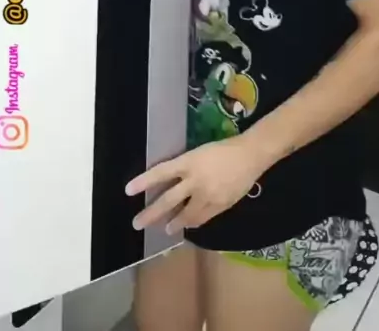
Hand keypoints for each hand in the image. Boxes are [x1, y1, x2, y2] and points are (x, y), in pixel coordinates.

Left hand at [125, 136, 261, 233]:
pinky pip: (202, 219)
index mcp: (189, 162)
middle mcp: (195, 180)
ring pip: (185, 215)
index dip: (144, 182)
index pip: (161, 172)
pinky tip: (188, 226)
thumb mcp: (199, 154)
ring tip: (166, 229)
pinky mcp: (219, 206)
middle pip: (168, 200)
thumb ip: (185, 168)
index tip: (128, 191)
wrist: (250, 155)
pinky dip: (193, 223)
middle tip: (137, 223)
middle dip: (151, 214)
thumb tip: (171, 183)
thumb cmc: (223, 149)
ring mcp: (207, 195)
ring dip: (173, 223)